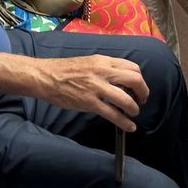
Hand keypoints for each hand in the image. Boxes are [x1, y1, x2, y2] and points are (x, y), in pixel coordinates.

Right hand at [32, 54, 146, 131]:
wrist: (44, 76)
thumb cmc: (62, 70)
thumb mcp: (87, 62)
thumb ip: (104, 68)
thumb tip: (120, 80)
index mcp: (102, 60)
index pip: (132, 67)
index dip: (140, 80)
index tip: (138, 88)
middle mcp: (102, 72)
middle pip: (135, 80)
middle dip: (143, 93)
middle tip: (141, 100)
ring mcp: (96, 87)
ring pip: (127, 99)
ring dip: (134, 109)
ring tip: (132, 113)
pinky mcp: (89, 102)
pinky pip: (114, 114)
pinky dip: (125, 123)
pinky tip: (129, 126)